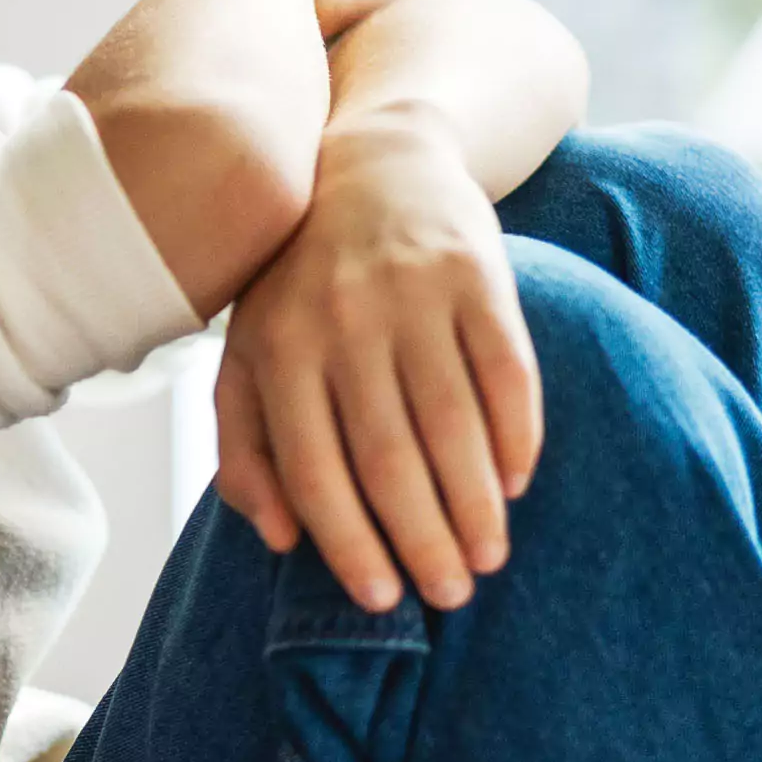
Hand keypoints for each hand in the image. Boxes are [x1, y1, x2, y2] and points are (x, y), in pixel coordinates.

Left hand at [212, 102, 542, 610]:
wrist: (370, 162)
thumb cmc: (298, 285)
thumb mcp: (247, 352)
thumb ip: (243, 445)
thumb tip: (277, 537)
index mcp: (278, 348)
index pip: (314, 469)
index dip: (350, 543)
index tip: (383, 599)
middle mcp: (341, 320)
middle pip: (388, 456)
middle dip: (423, 538)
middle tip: (452, 595)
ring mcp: (411, 293)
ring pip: (451, 422)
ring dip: (476, 502)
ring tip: (489, 556)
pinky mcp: (476, 273)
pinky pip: (506, 370)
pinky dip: (517, 433)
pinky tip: (518, 481)